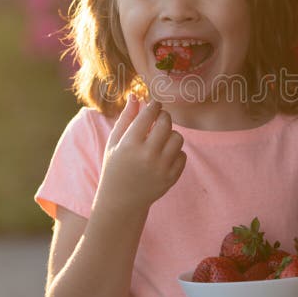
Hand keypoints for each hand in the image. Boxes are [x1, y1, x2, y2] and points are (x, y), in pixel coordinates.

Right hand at [97, 95, 186, 210]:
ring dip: (171, 135)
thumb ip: (126, 118)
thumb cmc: (115, 166)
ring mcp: (161, 168)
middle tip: (159, 119)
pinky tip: (164, 155)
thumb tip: (136, 95)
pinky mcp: (171, 178)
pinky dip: (175, 152)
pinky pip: (182, 155)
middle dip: (164, 117)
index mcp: (130, 144)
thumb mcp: (115, 142)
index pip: (149, 114)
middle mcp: (147, 155)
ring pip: (178, 138)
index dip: (154, 105)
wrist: (121, 200)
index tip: (155, 104)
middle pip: (166, 123)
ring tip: (161, 139)